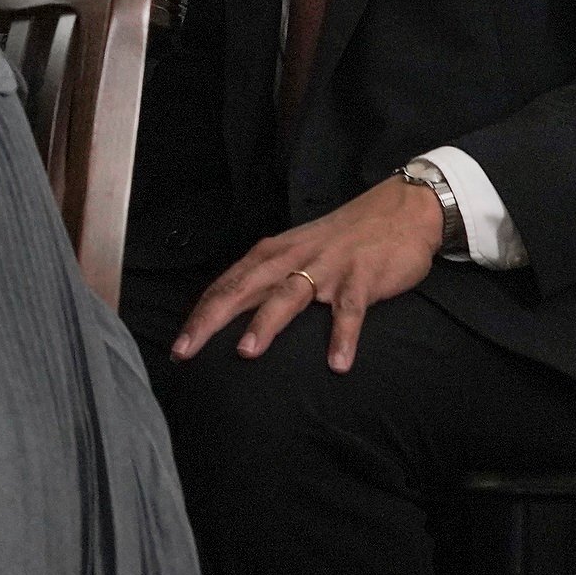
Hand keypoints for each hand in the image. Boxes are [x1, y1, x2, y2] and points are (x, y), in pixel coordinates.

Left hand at [172, 176, 444, 371]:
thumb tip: (237, 314)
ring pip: (288, 296)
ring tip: (246, 353)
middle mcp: (291, 259)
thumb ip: (269, 280)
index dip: (199, 315)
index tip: (178, 347)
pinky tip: (337, 364)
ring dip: (266, 323)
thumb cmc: (340, 239)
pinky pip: (350, 310)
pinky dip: (342, 336)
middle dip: (210, 320)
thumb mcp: (296, 253)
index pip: (225, 286)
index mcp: (270, 254)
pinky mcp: (361, 278)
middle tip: (186, 350)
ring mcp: (326, 268)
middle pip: (242, 290)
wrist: (397, 210)